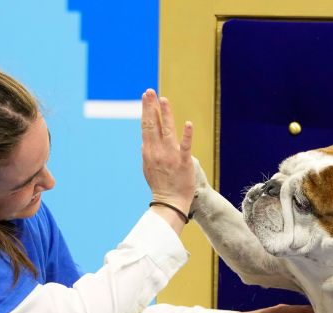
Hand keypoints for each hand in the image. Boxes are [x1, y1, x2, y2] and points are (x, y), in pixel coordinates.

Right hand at [141, 89, 194, 218]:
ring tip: (164, 100)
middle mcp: (157, 151)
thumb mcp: (148, 167)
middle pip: (153, 125)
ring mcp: (170, 156)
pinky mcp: (184, 162)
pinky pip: (185, 146)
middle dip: (151, 107)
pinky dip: (187, 135)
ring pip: (167, 131)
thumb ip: (147, 152)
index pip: (146, 126)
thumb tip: (144, 140)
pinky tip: (188, 123)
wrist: (169, 202)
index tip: (146, 97)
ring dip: (166, 114)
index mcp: (148, 151)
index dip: (146, 110)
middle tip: (149, 91)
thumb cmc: (159, 185)